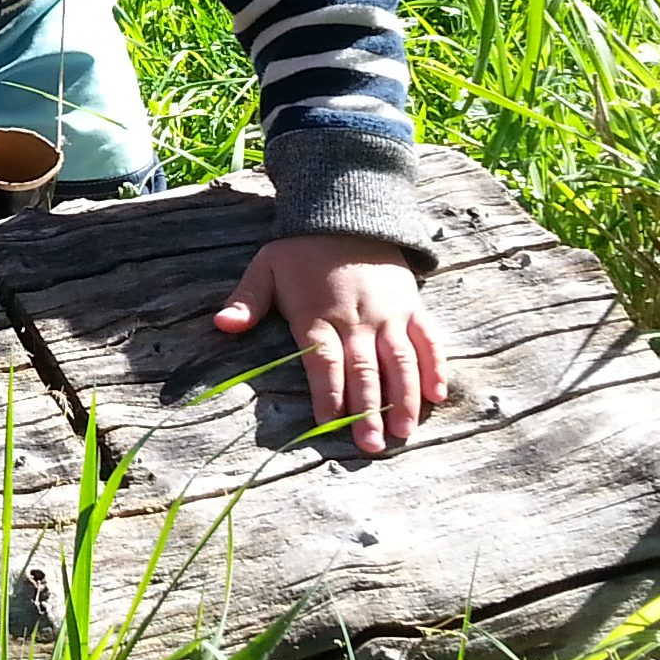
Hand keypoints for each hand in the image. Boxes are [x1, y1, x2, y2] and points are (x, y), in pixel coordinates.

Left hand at [214, 234, 444, 453]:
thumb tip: (222, 325)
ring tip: (404, 433)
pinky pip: (429, 339)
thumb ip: (246, 300)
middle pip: (364, 370)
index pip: (325, 362)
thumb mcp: (266, 266)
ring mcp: (389, 314)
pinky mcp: (413, 307)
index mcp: (318, 314)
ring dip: (404, 399)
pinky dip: (436, 367)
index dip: (328, 394)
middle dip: (368, 411)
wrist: (349, 213)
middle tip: (371, 447)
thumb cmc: (302, 249)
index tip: (329, 426)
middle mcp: (357, 319)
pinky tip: (437, 396)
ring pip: (400, 362)